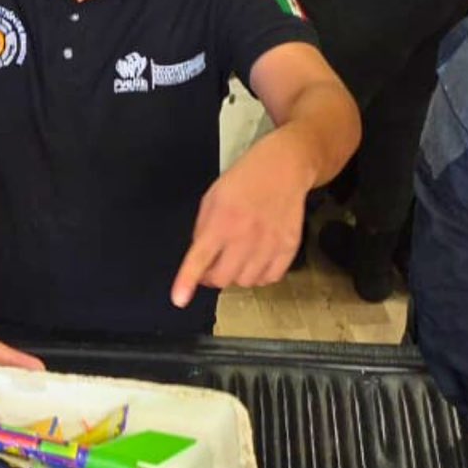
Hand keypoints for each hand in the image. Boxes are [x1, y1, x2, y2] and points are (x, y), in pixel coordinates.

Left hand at [170, 135, 312, 306]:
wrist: (284, 167)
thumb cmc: (244, 180)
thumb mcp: (212, 198)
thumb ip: (203, 230)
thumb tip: (200, 261)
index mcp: (221, 221)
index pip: (200, 258)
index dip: (187, 281)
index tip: (179, 299)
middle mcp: (245, 236)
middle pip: (223, 279)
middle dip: (213, 276)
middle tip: (214, 265)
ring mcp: (269, 244)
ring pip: (246, 282)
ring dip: (237, 275)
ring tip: (239, 257)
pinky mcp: (289, 247)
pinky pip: (270, 278)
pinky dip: (260, 275)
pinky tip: (257, 260)